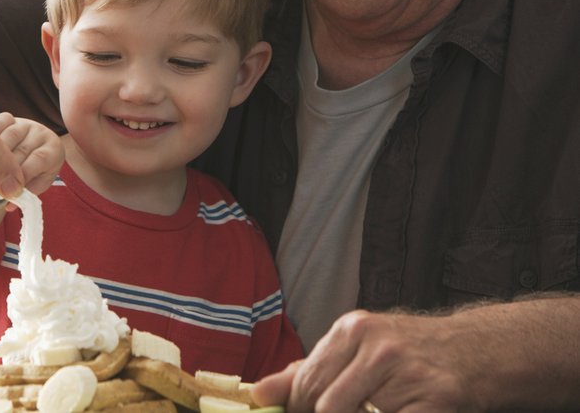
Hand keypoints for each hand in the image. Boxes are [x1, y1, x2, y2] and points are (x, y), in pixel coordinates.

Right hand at [0, 112, 63, 196]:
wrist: (30, 156)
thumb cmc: (35, 173)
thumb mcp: (35, 185)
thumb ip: (26, 193)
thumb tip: (9, 204)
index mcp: (53, 149)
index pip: (39, 160)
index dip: (23, 176)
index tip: (8, 190)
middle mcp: (41, 132)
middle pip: (21, 150)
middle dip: (5, 170)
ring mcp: (23, 123)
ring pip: (6, 137)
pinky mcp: (8, 119)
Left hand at [250, 310, 475, 412]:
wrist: (475, 350)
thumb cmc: (407, 351)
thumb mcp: (356, 345)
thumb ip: (307, 369)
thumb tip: (259, 393)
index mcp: (353, 330)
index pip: (306, 382)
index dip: (296, 409)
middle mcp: (378, 348)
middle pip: (326, 405)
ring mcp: (408, 376)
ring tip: (367, 410)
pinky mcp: (434, 402)